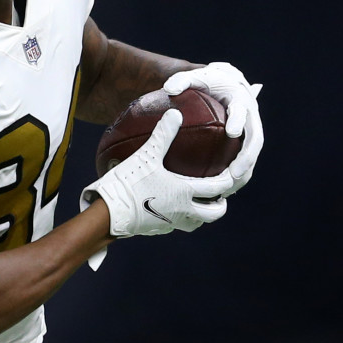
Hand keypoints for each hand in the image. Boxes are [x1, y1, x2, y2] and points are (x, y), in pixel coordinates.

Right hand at [81, 109, 229, 237]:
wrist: (109, 213)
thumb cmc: (129, 183)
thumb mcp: (146, 155)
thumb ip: (163, 134)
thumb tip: (175, 113)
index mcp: (185, 191)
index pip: (218, 188)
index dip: (230, 179)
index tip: (233, 172)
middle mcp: (183, 211)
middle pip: (214, 213)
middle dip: (221, 204)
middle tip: (221, 194)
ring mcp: (171, 223)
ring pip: (196, 223)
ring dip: (202, 214)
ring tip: (200, 202)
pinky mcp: (158, 230)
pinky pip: (177, 225)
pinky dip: (182, 218)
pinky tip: (172, 207)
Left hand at [164, 62, 262, 196]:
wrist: (225, 82)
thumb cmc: (207, 81)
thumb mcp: (195, 77)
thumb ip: (182, 80)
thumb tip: (169, 88)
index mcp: (240, 99)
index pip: (242, 110)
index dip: (238, 121)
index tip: (231, 132)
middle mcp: (250, 116)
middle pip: (255, 139)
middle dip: (247, 157)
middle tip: (235, 173)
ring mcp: (250, 130)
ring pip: (252, 155)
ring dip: (245, 173)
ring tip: (230, 189)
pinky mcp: (246, 141)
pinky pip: (245, 161)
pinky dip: (238, 176)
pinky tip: (224, 190)